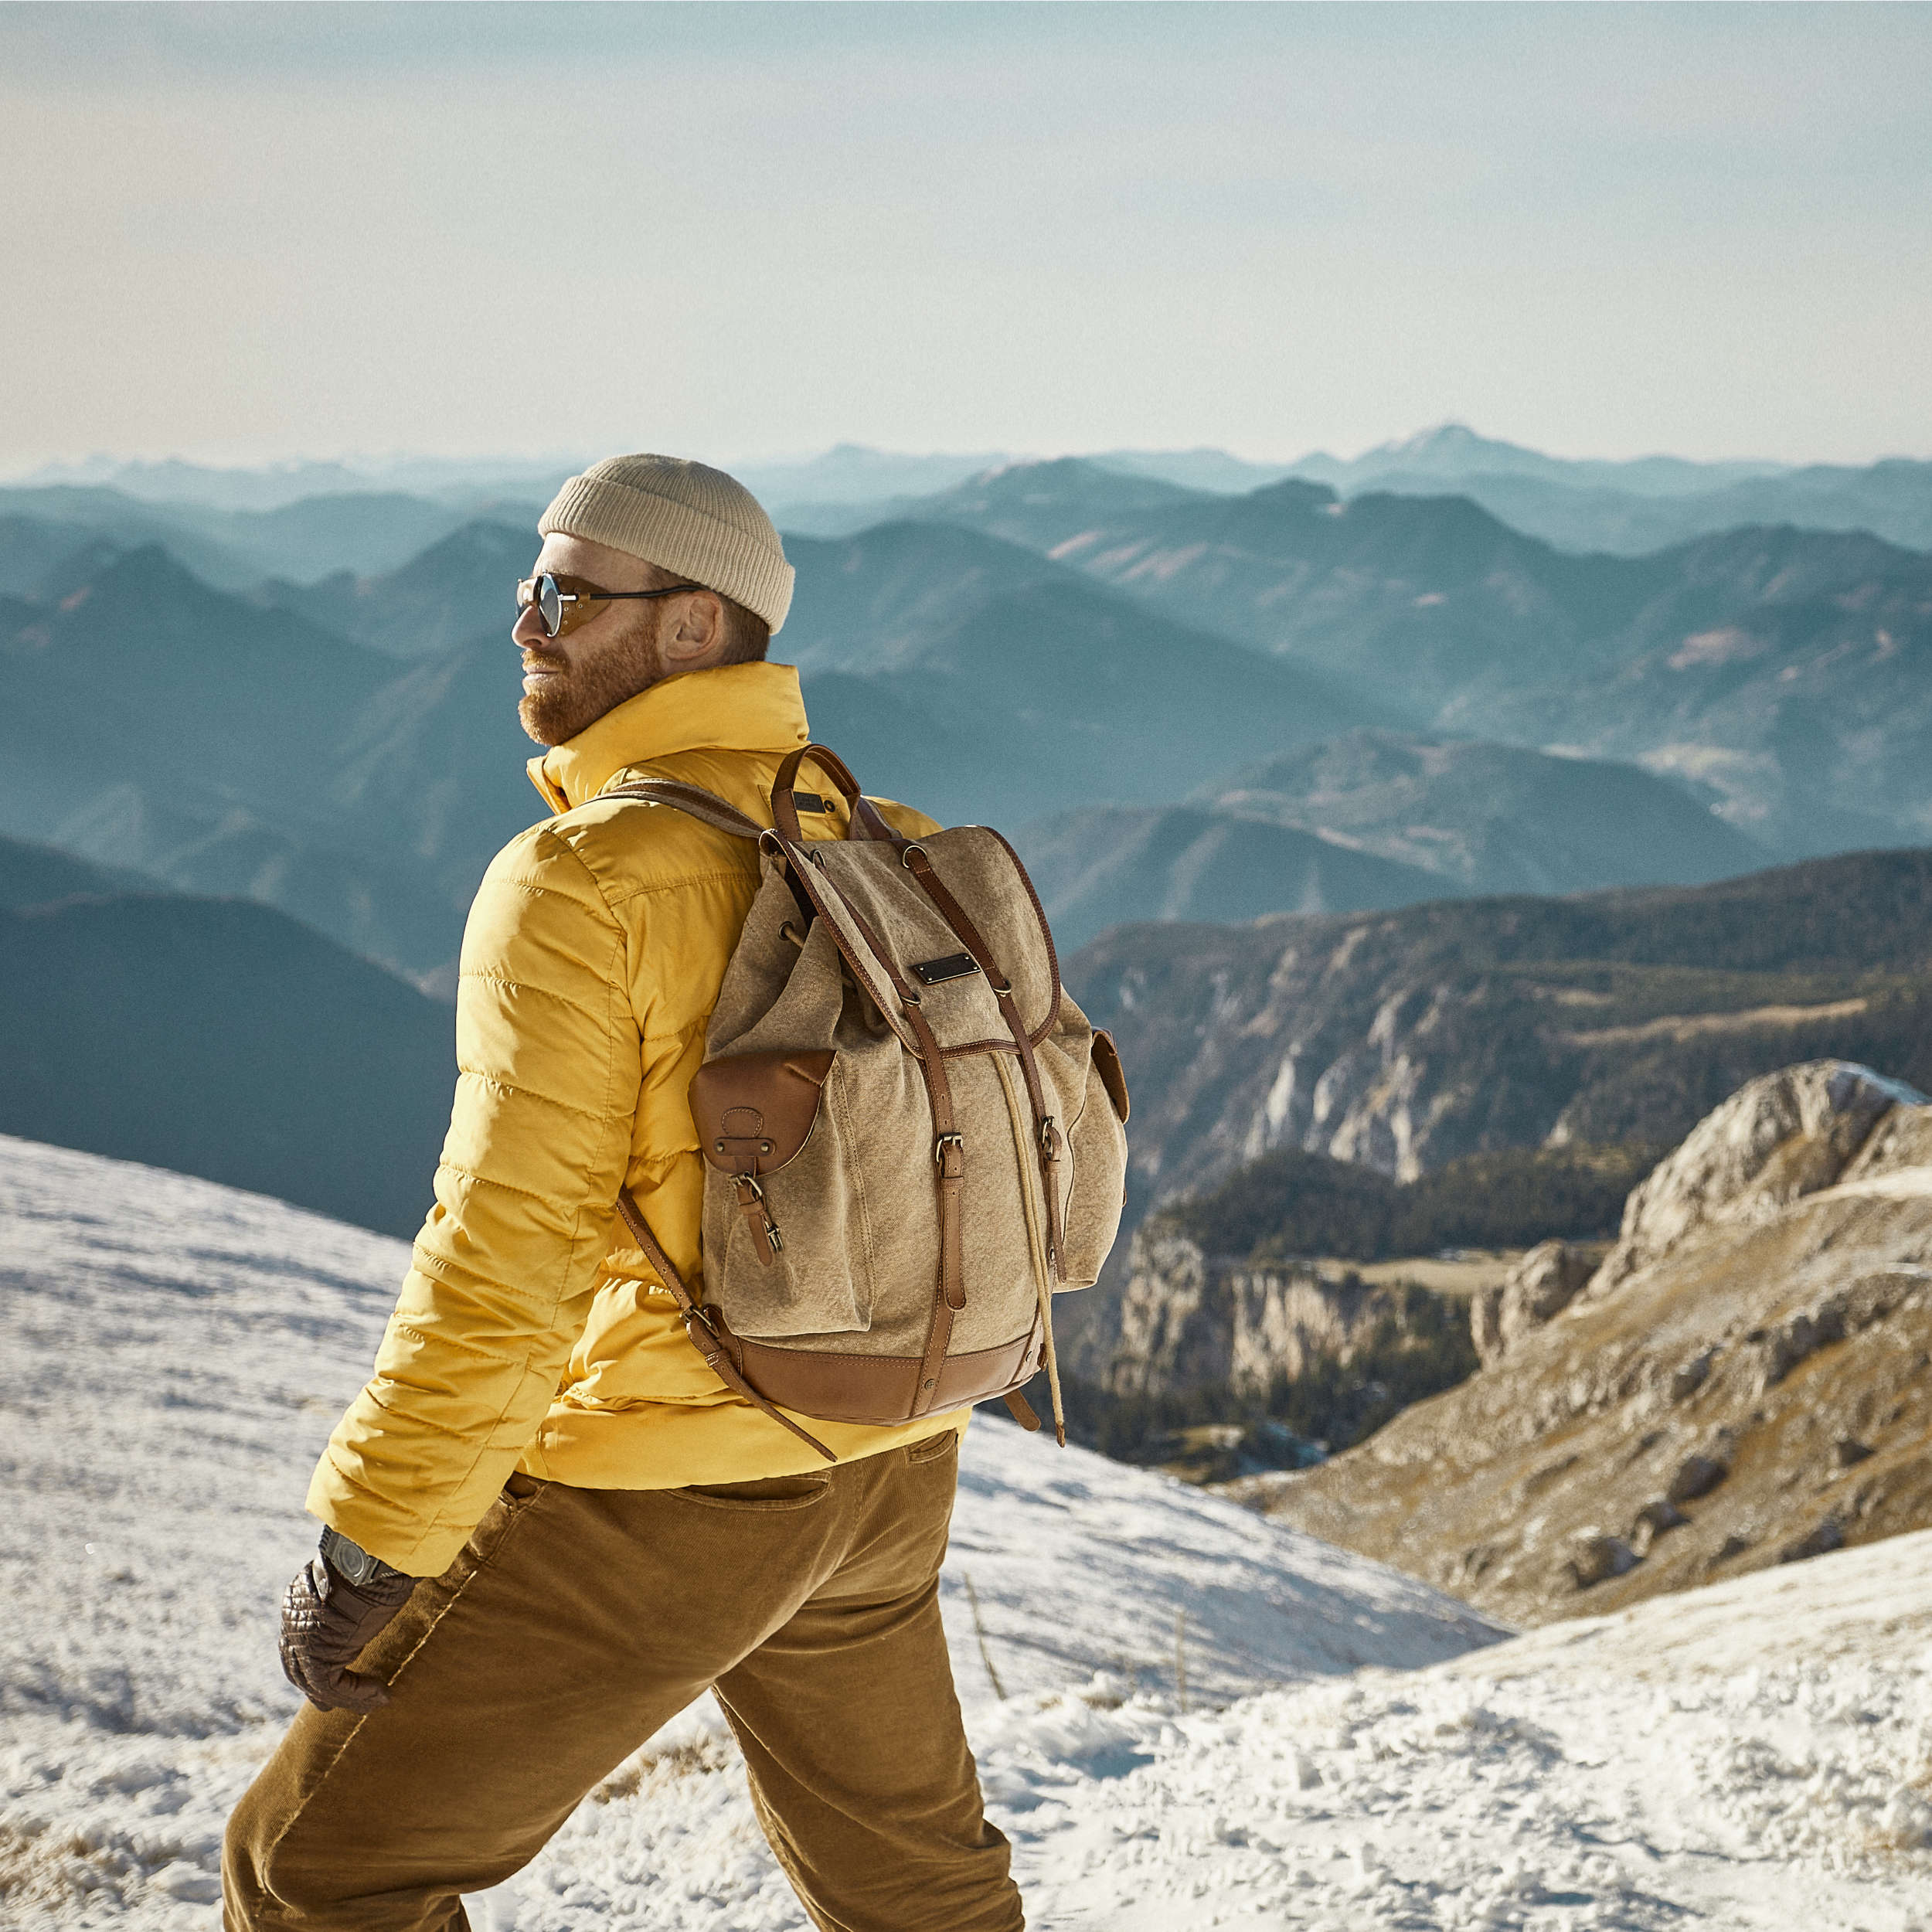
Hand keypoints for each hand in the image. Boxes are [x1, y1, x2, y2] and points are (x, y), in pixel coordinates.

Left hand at [278, 1553, 416, 1712]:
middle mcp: (292, 1620)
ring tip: (376, 1697)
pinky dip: (358, 1695)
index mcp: (297, 1598)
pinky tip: (381, 1693)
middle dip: (321, 1685)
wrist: (375, 1556)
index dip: (316, 1660)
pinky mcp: (318, 1656)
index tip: (345, 1668)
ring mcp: (302, 1641)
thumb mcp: (360, 1577)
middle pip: (298, 1667)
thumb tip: (377, 1590)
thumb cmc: (379, 1557)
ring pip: (315, 1683)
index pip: (298, 1640)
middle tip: (351, 1695)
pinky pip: (333, 1688)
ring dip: (347, 1695)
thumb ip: (354, 1593)